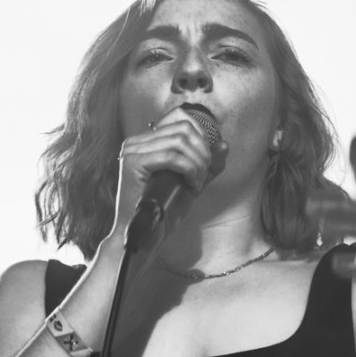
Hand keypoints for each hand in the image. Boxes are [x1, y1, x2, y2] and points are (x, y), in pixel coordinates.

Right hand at [110, 108, 224, 240]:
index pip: (179, 119)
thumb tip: (223, 144)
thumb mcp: (191, 182)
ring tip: (197, 183)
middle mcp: (135, 142)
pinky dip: (188, 169)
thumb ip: (206, 164)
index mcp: (146, 142)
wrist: (145, 237)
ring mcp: (132, 151)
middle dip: (202, 152)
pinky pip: (171, 156)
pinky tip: (191, 185)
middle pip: (183, 129)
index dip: (201, 135)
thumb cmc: (164, 212)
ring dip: (197, 163)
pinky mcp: (133, 163)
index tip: (206, 160)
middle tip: (203, 176)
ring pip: (179, 141)